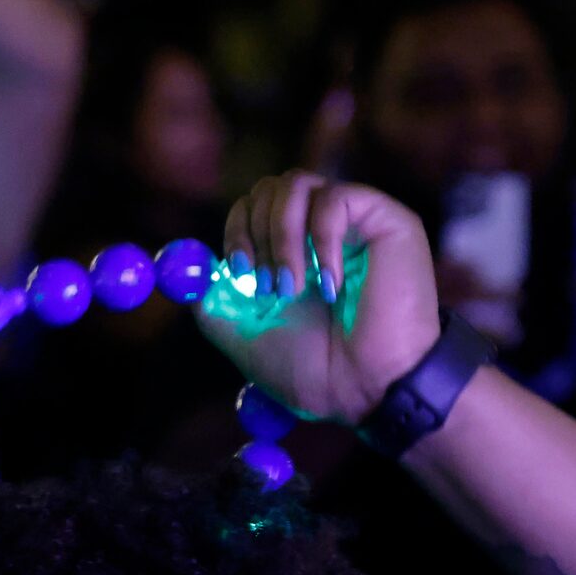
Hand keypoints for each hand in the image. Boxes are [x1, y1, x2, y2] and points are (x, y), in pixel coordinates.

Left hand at [204, 172, 441, 423]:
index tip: (238, 269)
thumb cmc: (317, 371)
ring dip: (283, 237)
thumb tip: (189, 274)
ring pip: (297, 184)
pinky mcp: (386, 218)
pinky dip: (320, 241)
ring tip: (293, 287)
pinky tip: (330, 286)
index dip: (238, 228)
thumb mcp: (246, 336)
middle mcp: (323, 230)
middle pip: (271, 187)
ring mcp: (355, 221)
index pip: (253, 206)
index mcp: (294, 251)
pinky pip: (335, 199)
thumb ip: (215, 301)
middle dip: (257, 232)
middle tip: (267, 285)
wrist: (368, 390)